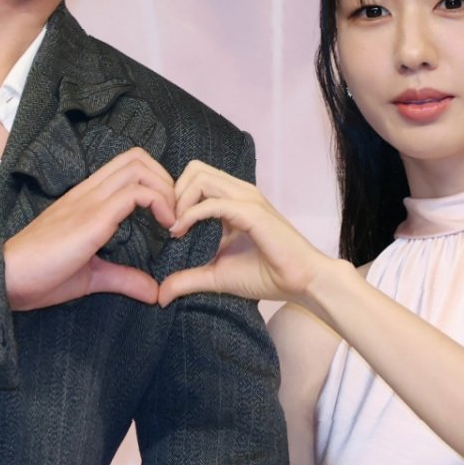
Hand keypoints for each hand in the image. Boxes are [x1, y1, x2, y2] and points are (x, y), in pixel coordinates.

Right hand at [4, 147, 173, 310]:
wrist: (7, 278)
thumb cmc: (41, 275)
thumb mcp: (91, 277)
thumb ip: (123, 278)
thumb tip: (153, 291)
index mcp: (86, 199)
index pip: (127, 167)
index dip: (156, 183)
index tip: (167, 217)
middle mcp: (89, 193)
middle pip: (137, 158)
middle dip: (166, 180)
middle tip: (174, 214)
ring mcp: (90, 201)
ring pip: (138, 168)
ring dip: (166, 190)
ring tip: (172, 221)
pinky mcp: (92, 217)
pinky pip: (134, 193)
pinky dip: (159, 204)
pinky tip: (165, 228)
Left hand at [159, 161, 329, 305]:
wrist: (302, 282)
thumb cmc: (266, 275)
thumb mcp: (217, 276)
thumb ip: (188, 279)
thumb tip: (161, 295)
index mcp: (232, 199)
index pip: (195, 177)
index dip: (175, 196)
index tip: (166, 226)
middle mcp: (239, 192)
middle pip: (194, 169)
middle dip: (173, 192)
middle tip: (167, 222)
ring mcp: (247, 198)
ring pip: (201, 177)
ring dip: (180, 199)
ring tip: (174, 227)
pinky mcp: (252, 212)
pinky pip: (213, 203)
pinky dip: (191, 214)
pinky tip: (181, 232)